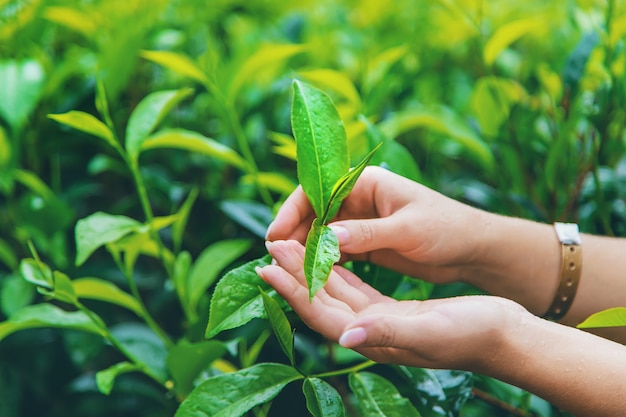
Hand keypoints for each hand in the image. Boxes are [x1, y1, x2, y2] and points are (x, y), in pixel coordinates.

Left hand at [257, 239, 528, 370]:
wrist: (505, 335)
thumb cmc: (475, 334)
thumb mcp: (432, 332)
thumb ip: (389, 333)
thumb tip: (345, 337)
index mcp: (374, 339)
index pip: (321, 315)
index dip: (293, 292)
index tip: (268, 267)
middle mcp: (370, 332)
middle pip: (322, 301)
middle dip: (294, 275)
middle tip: (271, 247)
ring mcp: (380, 321)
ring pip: (336, 293)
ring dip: (311, 270)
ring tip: (291, 246)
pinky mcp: (393, 309)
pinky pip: (356, 287)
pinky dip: (338, 272)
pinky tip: (328, 256)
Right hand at [267, 166, 490, 282]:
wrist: (472, 249)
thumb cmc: (447, 228)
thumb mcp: (408, 229)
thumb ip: (369, 233)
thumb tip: (328, 238)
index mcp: (367, 182)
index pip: (317, 190)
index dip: (292, 211)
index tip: (275, 235)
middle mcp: (358, 200)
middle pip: (313, 213)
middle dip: (293, 234)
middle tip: (276, 258)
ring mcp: (359, 223)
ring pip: (320, 234)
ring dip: (304, 250)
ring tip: (286, 270)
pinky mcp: (365, 244)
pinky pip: (334, 251)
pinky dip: (321, 262)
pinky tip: (310, 277)